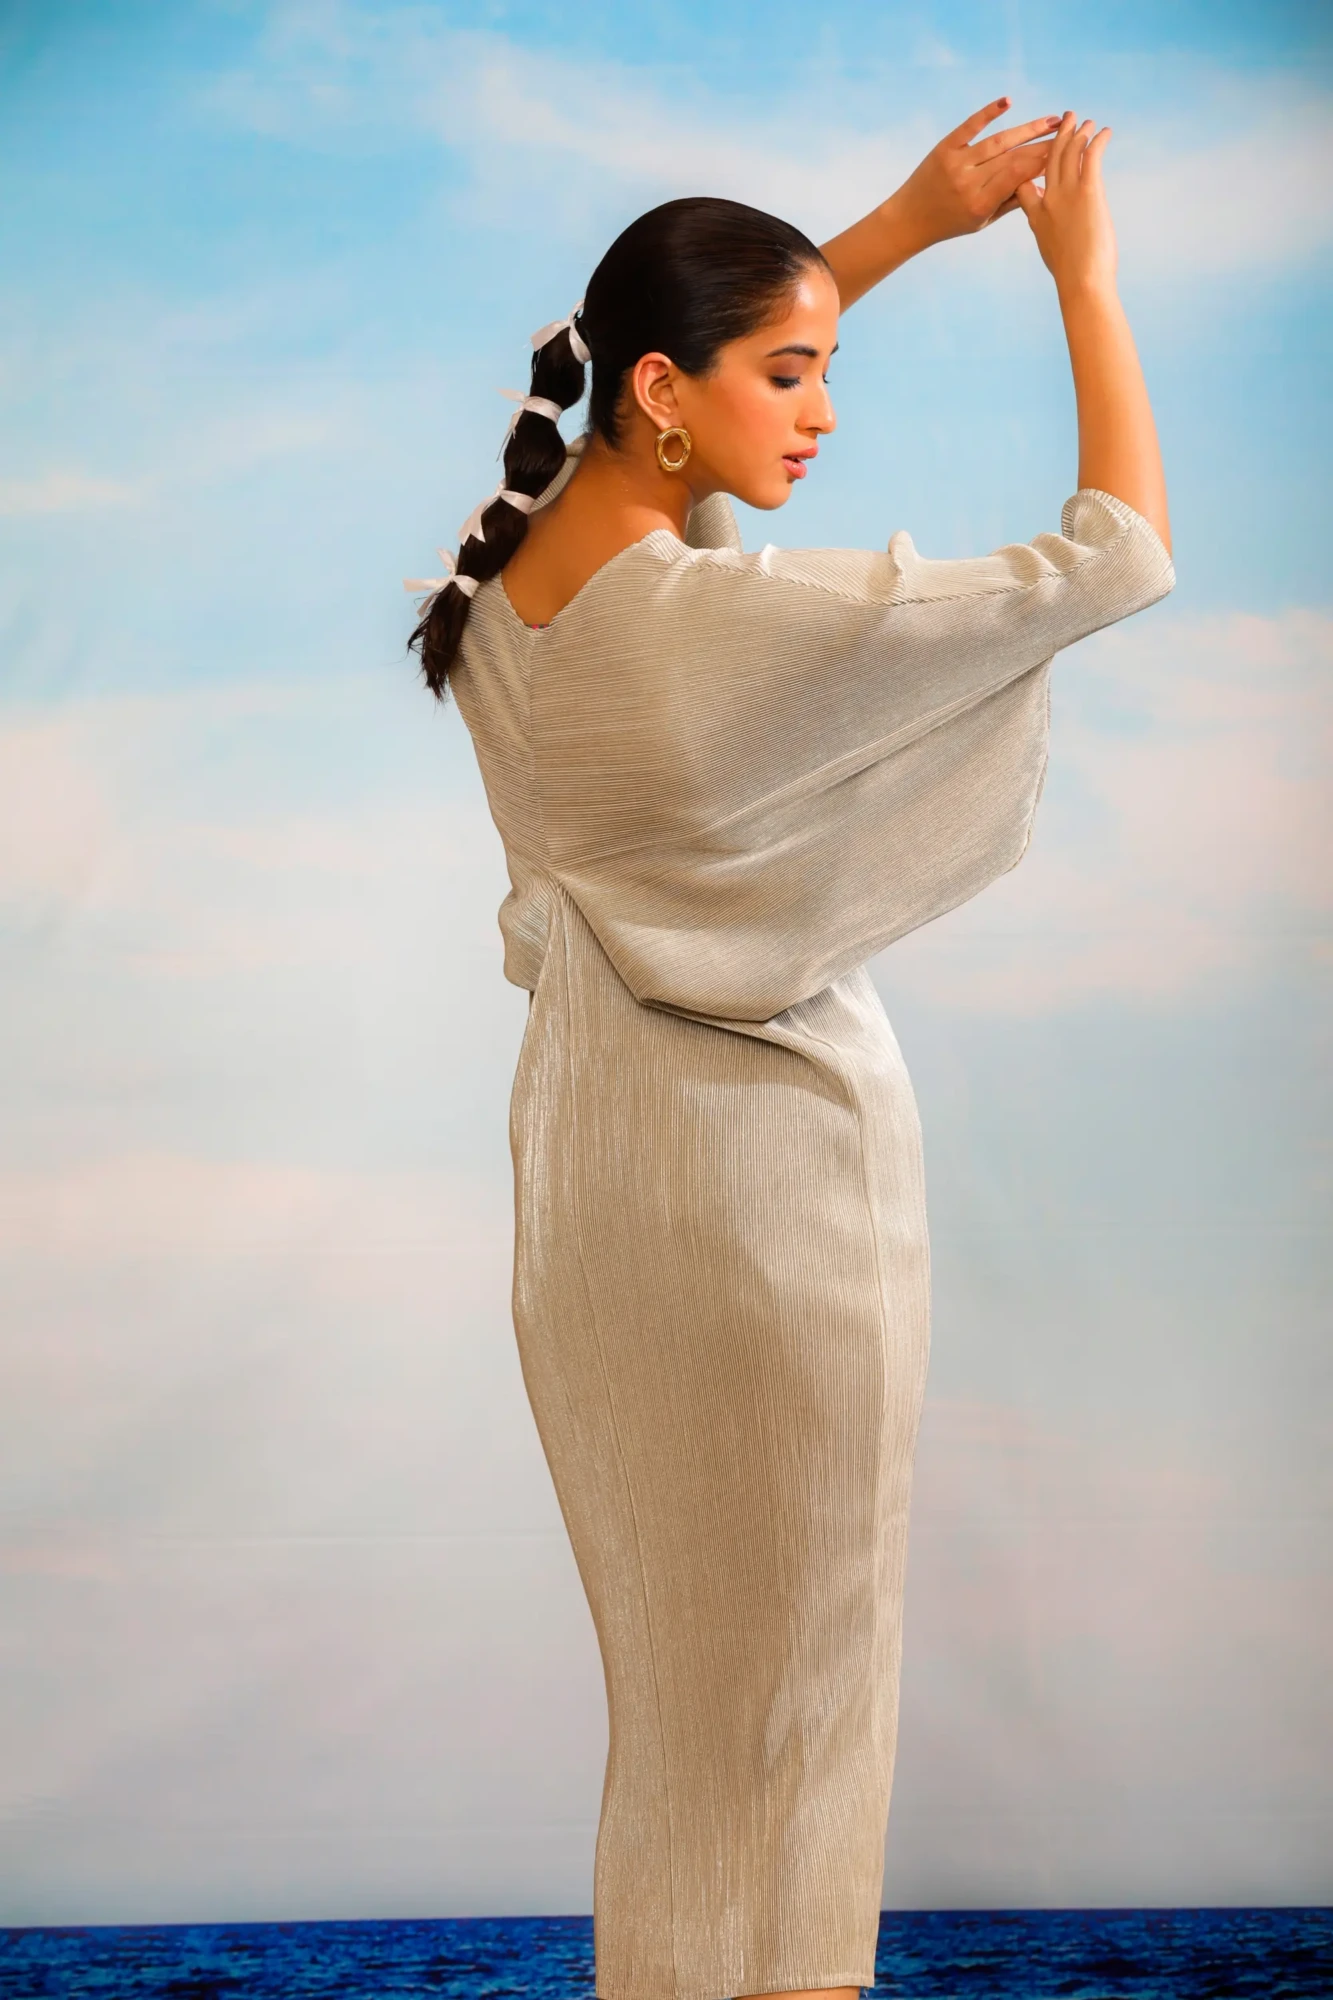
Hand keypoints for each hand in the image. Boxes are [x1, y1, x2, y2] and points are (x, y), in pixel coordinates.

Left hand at [889, 96, 1060, 248]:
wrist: (909, 219)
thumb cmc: (951, 222)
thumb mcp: (982, 220)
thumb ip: (1011, 201)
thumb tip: (1044, 183)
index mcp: (980, 203)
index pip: (1019, 175)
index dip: (1043, 161)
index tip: (1064, 151)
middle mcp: (969, 182)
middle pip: (1013, 156)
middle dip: (1042, 143)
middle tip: (1067, 132)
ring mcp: (956, 162)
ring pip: (999, 140)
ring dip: (1028, 128)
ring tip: (1051, 120)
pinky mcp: (944, 147)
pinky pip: (970, 126)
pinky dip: (989, 112)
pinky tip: (1008, 101)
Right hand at [1015, 113, 1117, 297]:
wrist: (1080, 280)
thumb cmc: (1070, 274)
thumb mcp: (1050, 251)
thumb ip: (1048, 231)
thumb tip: (1056, 230)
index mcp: (1036, 215)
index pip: (1027, 180)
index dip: (1034, 161)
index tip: (1043, 150)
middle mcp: (1048, 200)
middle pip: (1050, 158)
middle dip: (1060, 136)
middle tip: (1067, 119)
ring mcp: (1066, 193)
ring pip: (1070, 152)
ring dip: (1080, 133)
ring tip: (1088, 123)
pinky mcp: (1087, 191)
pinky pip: (1091, 156)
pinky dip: (1098, 141)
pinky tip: (1105, 132)